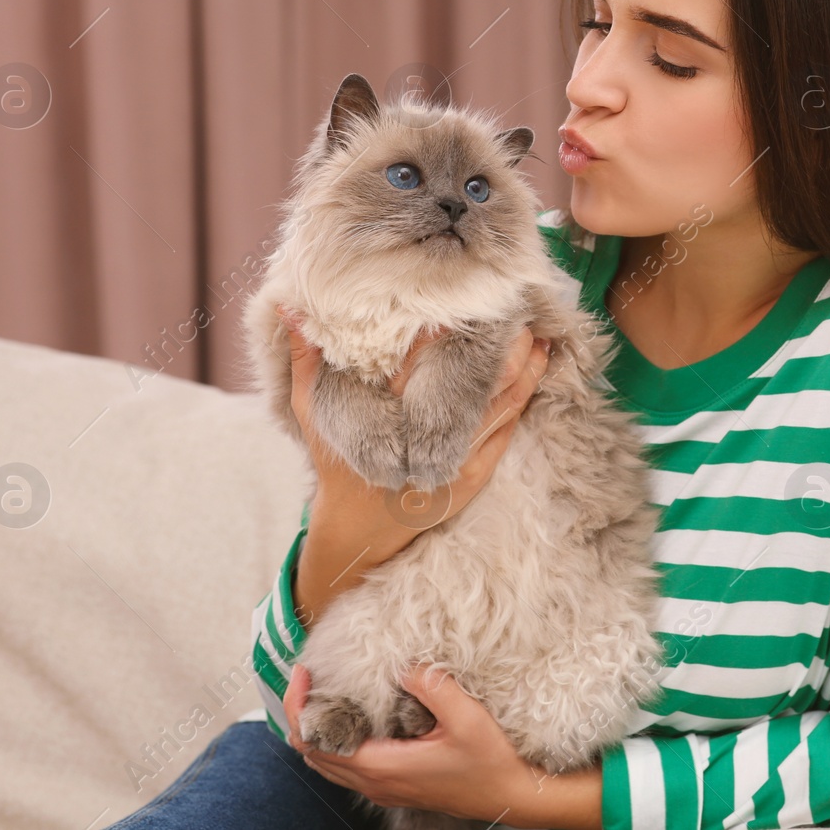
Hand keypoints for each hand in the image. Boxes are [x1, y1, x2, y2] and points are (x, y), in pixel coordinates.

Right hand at [276, 306, 551, 629]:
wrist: (361, 528)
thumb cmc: (337, 465)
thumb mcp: (313, 412)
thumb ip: (305, 359)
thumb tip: (291, 307)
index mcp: (390, 417)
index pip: (422, 367)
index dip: (447, 335)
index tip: (465, 301)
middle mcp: (428, 438)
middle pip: (478, 383)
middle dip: (502, 346)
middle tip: (518, 308)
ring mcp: (457, 459)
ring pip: (502, 404)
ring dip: (523, 367)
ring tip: (538, 331)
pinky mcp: (475, 473)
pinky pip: (507, 429)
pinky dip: (523, 398)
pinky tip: (536, 371)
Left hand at [283, 662, 554, 820]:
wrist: (511, 795)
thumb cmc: (490, 762)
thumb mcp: (466, 718)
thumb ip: (432, 687)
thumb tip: (403, 665)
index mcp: (382, 766)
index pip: (315, 741)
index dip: (299, 706)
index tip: (303, 673)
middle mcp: (375, 783)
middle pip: (312, 754)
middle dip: (301, 715)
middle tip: (307, 677)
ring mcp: (383, 789)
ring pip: (327, 764)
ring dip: (315, 731)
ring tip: (322, 693)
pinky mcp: (395, 788)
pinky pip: (347, 769)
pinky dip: (334, 744)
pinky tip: (351, 719)